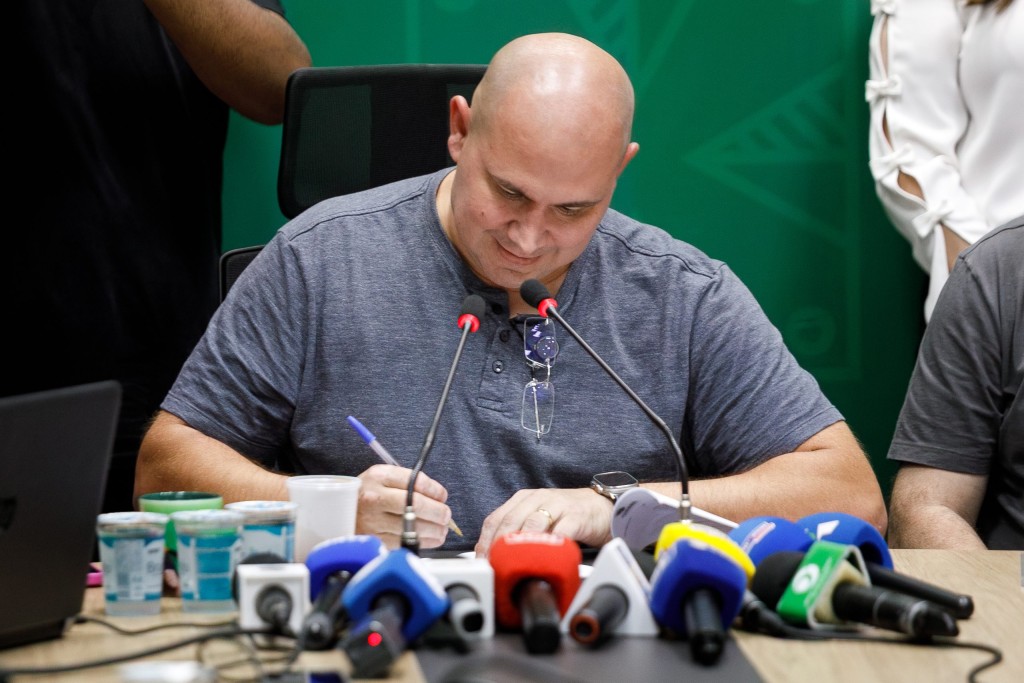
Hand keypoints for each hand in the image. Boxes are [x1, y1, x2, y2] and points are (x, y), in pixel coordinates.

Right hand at [356, 464, 452, 548]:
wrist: (338, 512)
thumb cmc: (367, 493)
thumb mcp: (383, 478)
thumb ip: (409, 483)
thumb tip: (439, 497)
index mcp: (379, 476)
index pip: (415, 481)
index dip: (435, 490)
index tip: (442, 496)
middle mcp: (375, 497)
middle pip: (416, 505)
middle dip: (439, 512)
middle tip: (446, 516)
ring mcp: (373, 520)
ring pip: (413, 527)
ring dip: (434, 530)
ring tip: (442, 530)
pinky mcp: (374, 539)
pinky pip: (404, 542)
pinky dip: (423, 542)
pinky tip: (430, 539)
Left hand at [475, 488, 612, 556]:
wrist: (602, 506)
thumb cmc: (567, 516)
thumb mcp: (538, 519)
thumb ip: (518, 532)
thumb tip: (494, 558)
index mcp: (522, 499)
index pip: (495, 519)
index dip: (485, 542)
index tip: (482, 563)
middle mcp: (537, 499)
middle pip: (509, 522)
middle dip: (498, 547)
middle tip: (495, 569)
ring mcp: (557, 505)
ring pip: (531, 525)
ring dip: (520, 548)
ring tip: (513, 567)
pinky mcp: (576, 516)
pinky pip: (560, 532)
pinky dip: (550, 547)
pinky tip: (544, 561)